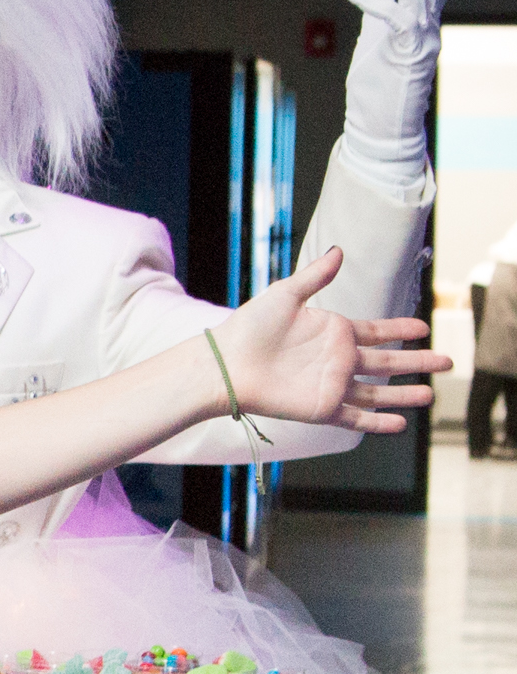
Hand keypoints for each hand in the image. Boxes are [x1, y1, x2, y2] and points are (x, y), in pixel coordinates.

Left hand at [210, 246, 447, 433]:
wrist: (226, 364)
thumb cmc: (250, 327)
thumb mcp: (286, 294)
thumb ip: (315, 276)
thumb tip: (339, 250)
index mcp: (333, 332)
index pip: (377, 332)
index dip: (400, 330)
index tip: (424, 327)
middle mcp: (337, 360)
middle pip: (387, 363)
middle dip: (417, 362)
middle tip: (448, 361)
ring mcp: (331, 385)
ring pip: (378, 392)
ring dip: (404, 395)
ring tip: (431, 395)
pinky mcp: (321, 408)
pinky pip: (356, 417)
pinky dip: (378, 422)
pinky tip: (400, 423)